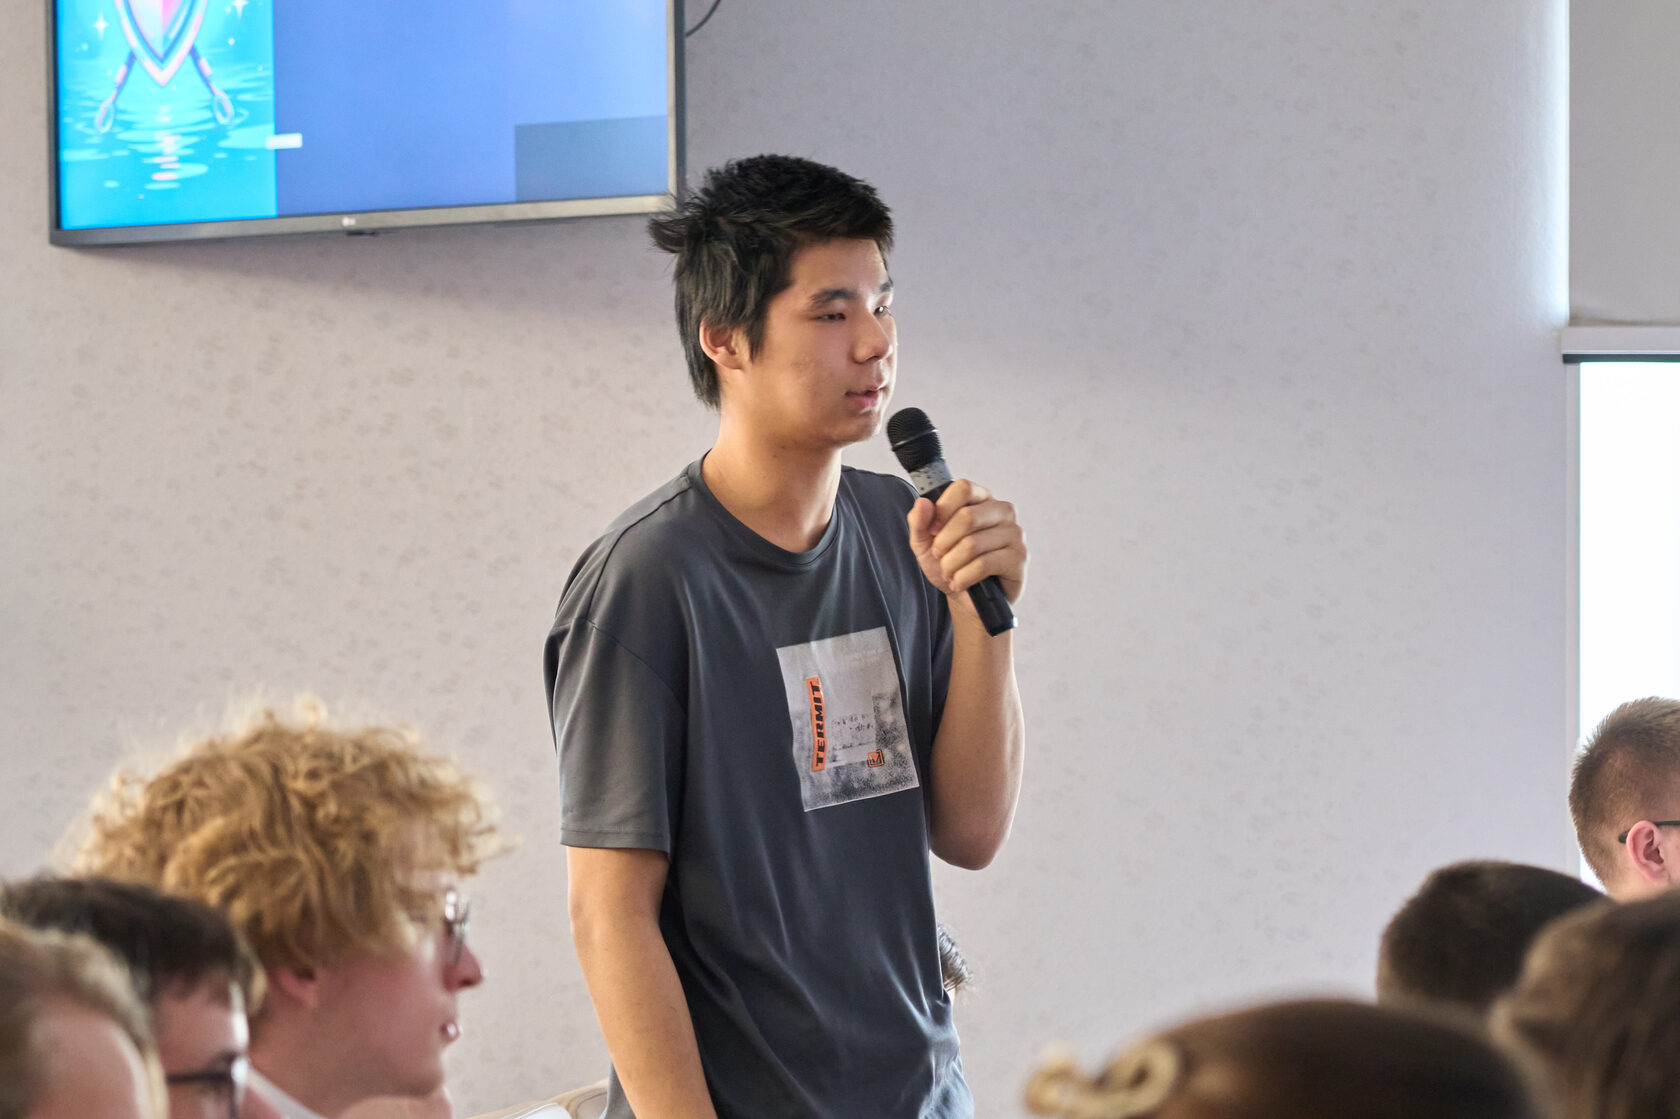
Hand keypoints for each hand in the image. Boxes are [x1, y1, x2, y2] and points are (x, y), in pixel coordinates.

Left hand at [907, 479, 1026, 612]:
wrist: (966, 599)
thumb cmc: (950, 564)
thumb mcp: (925, 543)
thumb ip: (919, 522)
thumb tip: (923, 503)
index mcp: (981, 498)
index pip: (963, 488)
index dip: (943, 509)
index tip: (933, 529)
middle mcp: (1002, 511)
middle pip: (967, 516)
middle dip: (944, 542)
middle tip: (939, 556)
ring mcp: (1014, 533)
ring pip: (973, 544)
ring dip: (951, 564)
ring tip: (949, 573)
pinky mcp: (1019, 558)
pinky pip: (984, 564)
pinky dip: (964, 577)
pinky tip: (960, 582)